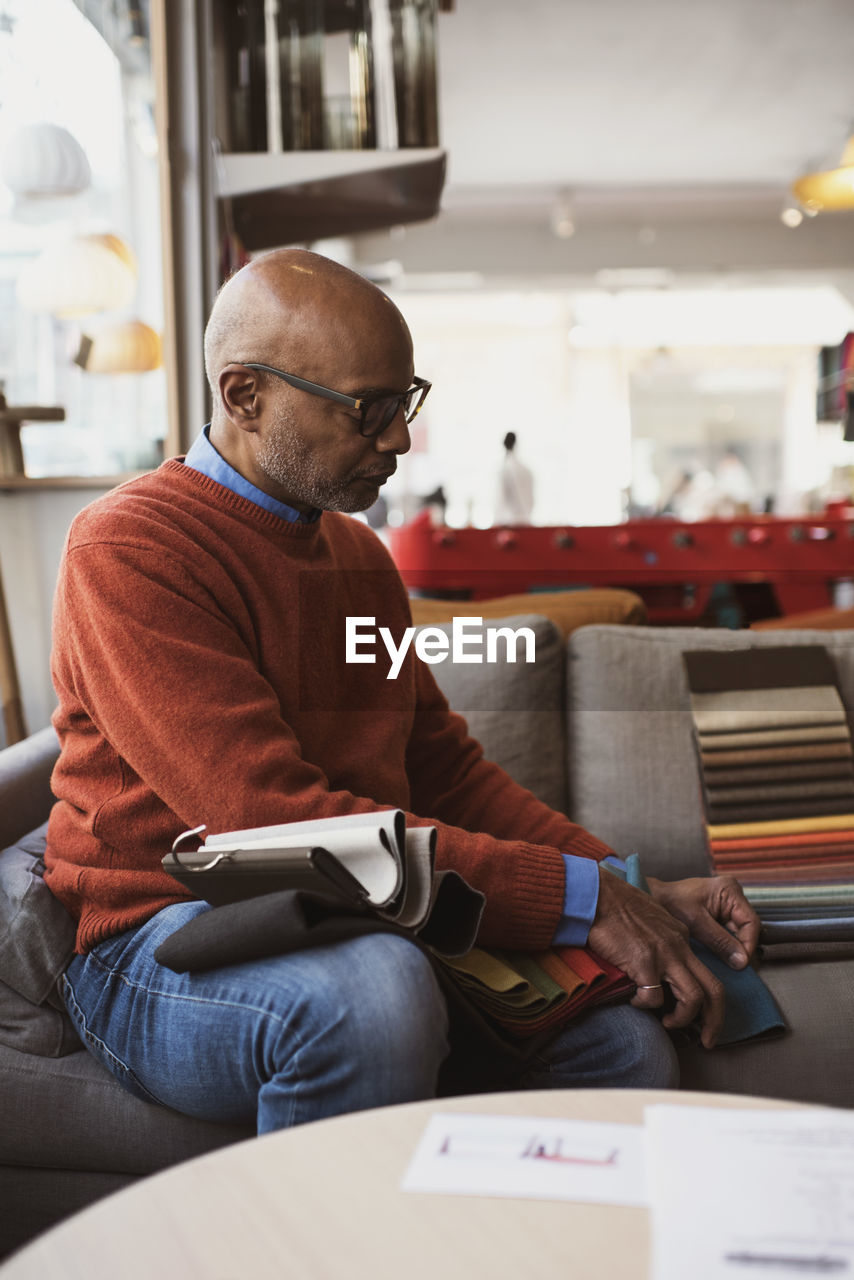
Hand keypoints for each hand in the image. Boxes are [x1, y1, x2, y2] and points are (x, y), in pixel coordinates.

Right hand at [587, 868, 725, 1048]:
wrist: (597, 894)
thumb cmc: (615, 905)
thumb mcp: (649, 918)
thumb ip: (659, 938)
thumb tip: (657, 963)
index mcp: (681, 936)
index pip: (705, 972)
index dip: (706, 999)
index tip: (700, 1015)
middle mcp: (679, 946)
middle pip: (714, 989)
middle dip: (715, 1021)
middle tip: (708, 1041)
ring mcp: (664, 954)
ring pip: (693, 998)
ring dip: (682, 1019)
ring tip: (668, 1023)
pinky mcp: (644, 962)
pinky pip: (654, 998)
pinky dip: (645, 1006)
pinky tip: (633, 1001)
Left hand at [646, 874, 760, 970]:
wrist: (653, 899)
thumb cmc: (670, 903)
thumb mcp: (695, 922)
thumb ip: (719, 941)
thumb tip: (742, 962)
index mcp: (729, 890)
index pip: (751, 922)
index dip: (749, 944)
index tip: (741, 964)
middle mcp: (732, 897)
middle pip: (747, 929)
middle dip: (742, 949)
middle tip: (736, 969)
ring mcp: (727, 907)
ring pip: (739, 934)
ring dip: (734, 950)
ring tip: (728, 967)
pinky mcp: (719, 917)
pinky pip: (729, 935)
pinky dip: (726, 947)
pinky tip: (720, 960)